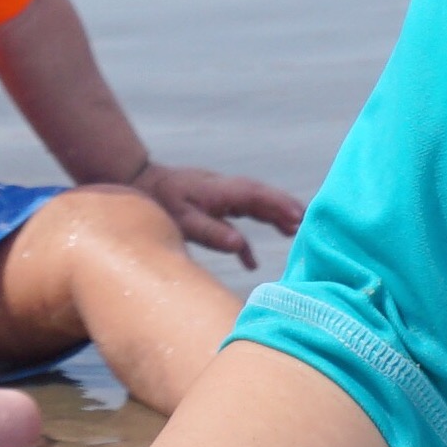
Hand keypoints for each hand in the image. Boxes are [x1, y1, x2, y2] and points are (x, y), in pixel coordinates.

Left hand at [129, 162, 302, 267]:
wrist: (139, 183)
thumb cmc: (159, 201)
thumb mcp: (182, 220)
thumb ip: (211, 233)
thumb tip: (240, 246)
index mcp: (220, 191)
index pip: (256, 196)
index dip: (279, 205)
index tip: (299, 216)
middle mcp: (224, 190)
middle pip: (261, 198)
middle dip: (285, 208)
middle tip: (308, 222)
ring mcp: (219, 196)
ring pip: (253, 206)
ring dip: (273, 217)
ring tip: (295, 232)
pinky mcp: (211, 207)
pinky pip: (235, 221)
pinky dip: (245, 240)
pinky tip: (250, 263)